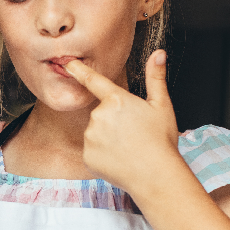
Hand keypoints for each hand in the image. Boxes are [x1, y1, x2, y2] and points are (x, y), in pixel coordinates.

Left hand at [63, 49, 184, 195]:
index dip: (79, 71)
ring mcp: (91, 137)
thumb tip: (159, 53)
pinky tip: (119, 160)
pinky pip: (93, 152)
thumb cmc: (161, 141)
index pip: (93, 81)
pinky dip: (103, 155)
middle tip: (133, 135)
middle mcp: (99, 116)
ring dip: (108, 139)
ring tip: (128, 149)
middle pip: (101, 114)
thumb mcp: (162, 105)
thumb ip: (156, 77)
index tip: (68, 63)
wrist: (156, 176)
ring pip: (96, 133)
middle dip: (114, 122)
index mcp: (116, 100)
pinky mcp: (87, 156)